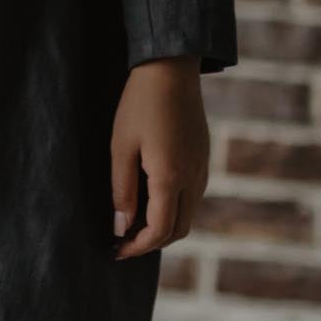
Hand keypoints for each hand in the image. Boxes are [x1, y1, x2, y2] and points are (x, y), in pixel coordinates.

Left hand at [110, 57, 209, 260]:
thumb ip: (122, 190)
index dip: (137, 247)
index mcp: (171, 176)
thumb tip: (121, 227)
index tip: (116, 251)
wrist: (171, 69)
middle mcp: (194, 178)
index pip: (159, 230)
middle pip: (179, 230)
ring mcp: (202, 168)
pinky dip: (173, 209)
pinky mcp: (203, 158)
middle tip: (123, 242)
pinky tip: (150, 200)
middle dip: (152, 243)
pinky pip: (192, 196)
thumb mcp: (121, 148)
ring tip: (133, 223)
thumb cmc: (139, 105)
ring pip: (188, 214)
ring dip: (164, 227)